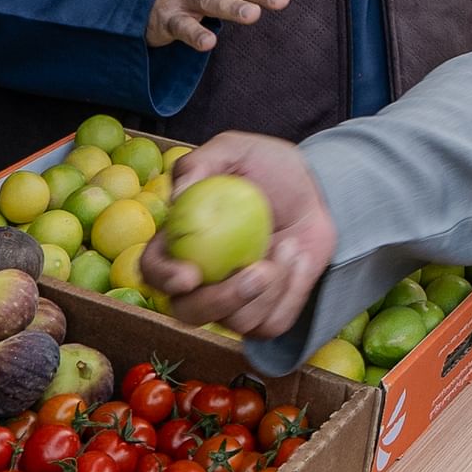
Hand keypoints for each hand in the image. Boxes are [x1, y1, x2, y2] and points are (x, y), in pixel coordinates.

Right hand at [155, 134, 333, 335]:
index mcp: (179, 244)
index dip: (164, 278)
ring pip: (237, 322)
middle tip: (258, 271)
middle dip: (222, 300)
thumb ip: (199, 164)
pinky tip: (298, 256)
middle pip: (189, 312)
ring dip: (270, 286)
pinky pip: (272, 323)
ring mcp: (234, 301)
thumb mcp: (234, 149)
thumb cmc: (269, 168)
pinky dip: (291, 290)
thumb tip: (176, 198)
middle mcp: (200, 281)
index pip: (153, 271)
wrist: (317, 188)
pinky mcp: (267, 314)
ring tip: (289, 243)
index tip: (189, 275)